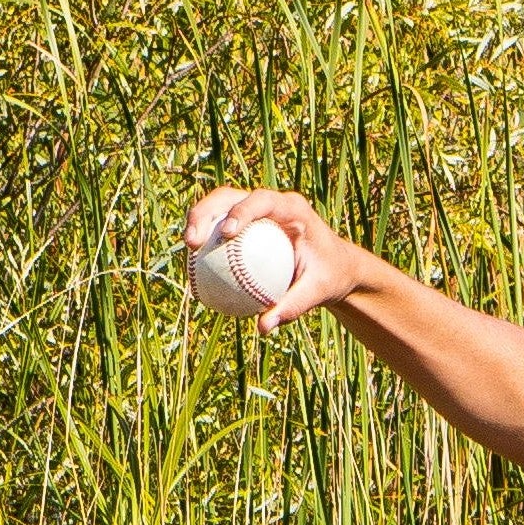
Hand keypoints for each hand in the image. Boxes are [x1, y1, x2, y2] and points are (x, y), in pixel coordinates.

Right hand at [184, 185, 379, 336]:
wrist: (334, 267)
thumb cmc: (329, 276)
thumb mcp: (318, 292)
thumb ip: (293, 306)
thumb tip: (263, 327)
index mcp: (292, 208)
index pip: (262, 200)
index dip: (241, 211)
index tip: (226, 233)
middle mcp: (271, 204)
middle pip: (229, 197)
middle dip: (205, 212)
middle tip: (193, 243)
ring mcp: (256, 212)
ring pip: (218, 209)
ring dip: (198, 224)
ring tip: (188, 252)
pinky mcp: (246, 224)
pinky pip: (220, 230)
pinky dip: (207, 244)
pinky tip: (194, 268)